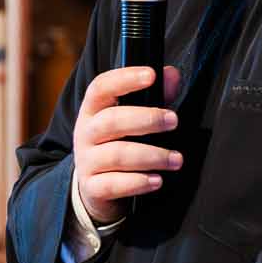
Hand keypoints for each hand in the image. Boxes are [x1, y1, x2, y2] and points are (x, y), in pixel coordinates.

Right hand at [74, 64, 182, 225]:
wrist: (95, 187)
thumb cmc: (117, 145)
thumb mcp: (130, 119)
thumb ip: (154, 96)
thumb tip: (171, 75)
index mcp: (93, 110)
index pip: (101, 87)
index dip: (125, 78)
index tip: (151, 75)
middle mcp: (85, 133)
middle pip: (111, 120)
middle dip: (146, 119)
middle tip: (174, 121)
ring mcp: (86, 161)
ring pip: (117, 155)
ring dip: (151, 155)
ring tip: (176, 159)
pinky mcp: (91, 187)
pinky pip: (113, 185)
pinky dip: (137, 182)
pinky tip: (157, 180)